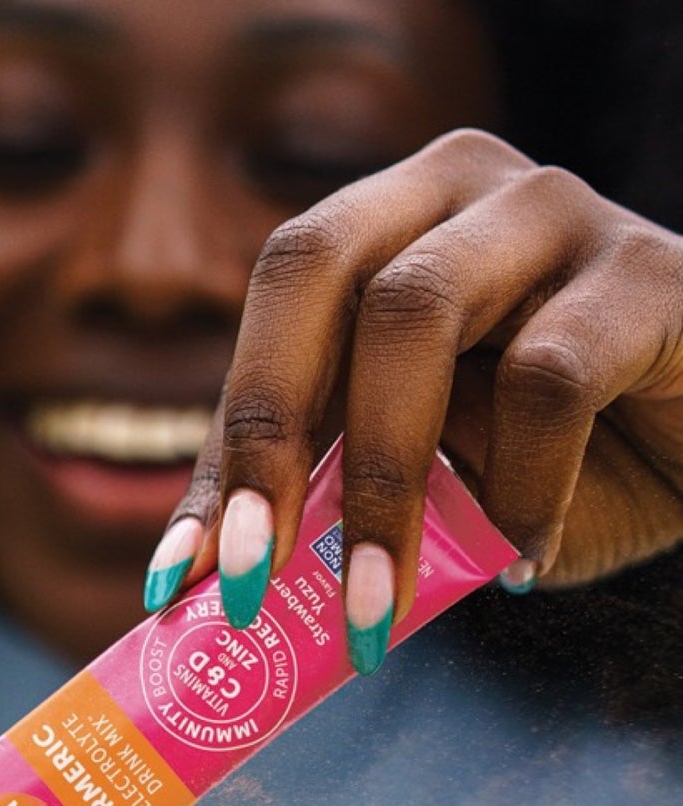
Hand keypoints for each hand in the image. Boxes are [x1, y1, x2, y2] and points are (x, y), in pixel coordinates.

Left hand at [150, 128, 682, 670]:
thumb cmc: (543, 463)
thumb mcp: (411, 487)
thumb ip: (318, 503)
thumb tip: (196, 583)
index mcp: (377, 226)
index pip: (269, 316)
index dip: (222, 449)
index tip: (180, 578)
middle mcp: (449, 189)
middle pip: (313, 262)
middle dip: (267, 432)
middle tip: (253, 575)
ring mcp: (549, 212)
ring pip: (417, 312)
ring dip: (380, 483)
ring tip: (378, 604)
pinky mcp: (647, 270)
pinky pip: (550, 378)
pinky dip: (521, 490)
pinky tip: (522, 555)